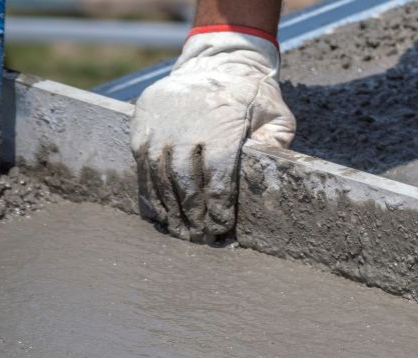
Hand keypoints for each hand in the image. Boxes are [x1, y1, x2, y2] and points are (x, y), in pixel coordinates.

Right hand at [130, 29, 294, 241]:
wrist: (216, 60)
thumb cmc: (251, 95)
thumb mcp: (276, 115)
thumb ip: (276, 144)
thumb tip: (271, 177)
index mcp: (221, 126)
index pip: (217, 176)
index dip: (218, 206)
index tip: (221, 227)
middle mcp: (186, 125)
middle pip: (185, 180)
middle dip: (193, 213)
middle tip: (199, 237)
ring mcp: (161, 123)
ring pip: (159, 174)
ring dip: (169, 206)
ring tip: (179, 230)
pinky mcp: (142, 122)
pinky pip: (141, 162)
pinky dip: (149, 188)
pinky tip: (160, 209)